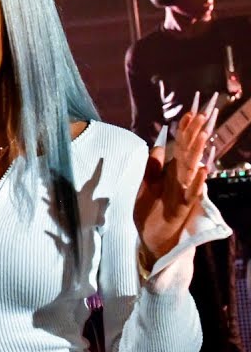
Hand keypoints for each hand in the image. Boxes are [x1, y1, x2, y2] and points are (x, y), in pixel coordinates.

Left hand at [134, 109, 212, 265]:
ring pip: (192, 169)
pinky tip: (203, 171)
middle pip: (188, 153)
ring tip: (204, 135)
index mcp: (172, 172)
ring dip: (197, 153)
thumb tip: (155, 146)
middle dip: (194, 135)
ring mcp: (184, 193)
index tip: (188, 113)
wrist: (151, 238)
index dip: (183, 131)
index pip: (179, 147)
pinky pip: (192, 194)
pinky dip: (197, 183)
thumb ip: (152, 166)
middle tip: (202, 115)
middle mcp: (180, 180)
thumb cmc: (150, 211)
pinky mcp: (183, 208)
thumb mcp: (146, 184)